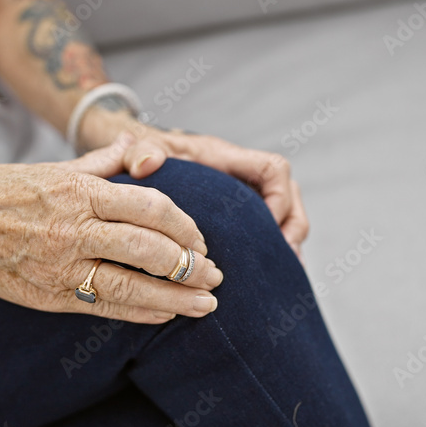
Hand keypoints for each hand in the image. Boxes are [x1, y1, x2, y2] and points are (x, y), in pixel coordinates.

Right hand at [0, 134, 222, 323]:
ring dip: (176, 298)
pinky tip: (165, 313)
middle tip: (215, 273)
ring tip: (206, 304)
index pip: (151, 207)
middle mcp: (73, 229)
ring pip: (131, 287)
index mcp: (80, 192)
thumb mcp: (59, 167)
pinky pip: (104, 308)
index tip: (201, 239)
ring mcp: (60, 266)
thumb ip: (110, 161)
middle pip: (148, 250)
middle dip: (190, 265)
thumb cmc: (7, 189)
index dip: (185, 226)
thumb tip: (152, 155)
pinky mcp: (48, 296)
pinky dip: (140, 313)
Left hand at [80, 111, 309, 256]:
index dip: (279, 197)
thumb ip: (139, 151)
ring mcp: (239, 197)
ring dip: (286, 242)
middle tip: (287, 259)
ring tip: (283, 272)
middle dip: (292, 227)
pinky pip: (263, 231)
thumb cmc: (138, 152)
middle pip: (288, 195)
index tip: (268, 226)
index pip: (272, 169)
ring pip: (283, 215)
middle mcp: (238, 176)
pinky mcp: (233, 216)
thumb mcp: (137, 149)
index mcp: (224, 159)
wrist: (132, 156)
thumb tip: (147, 162)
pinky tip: (266, 278)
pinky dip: (269, 251)